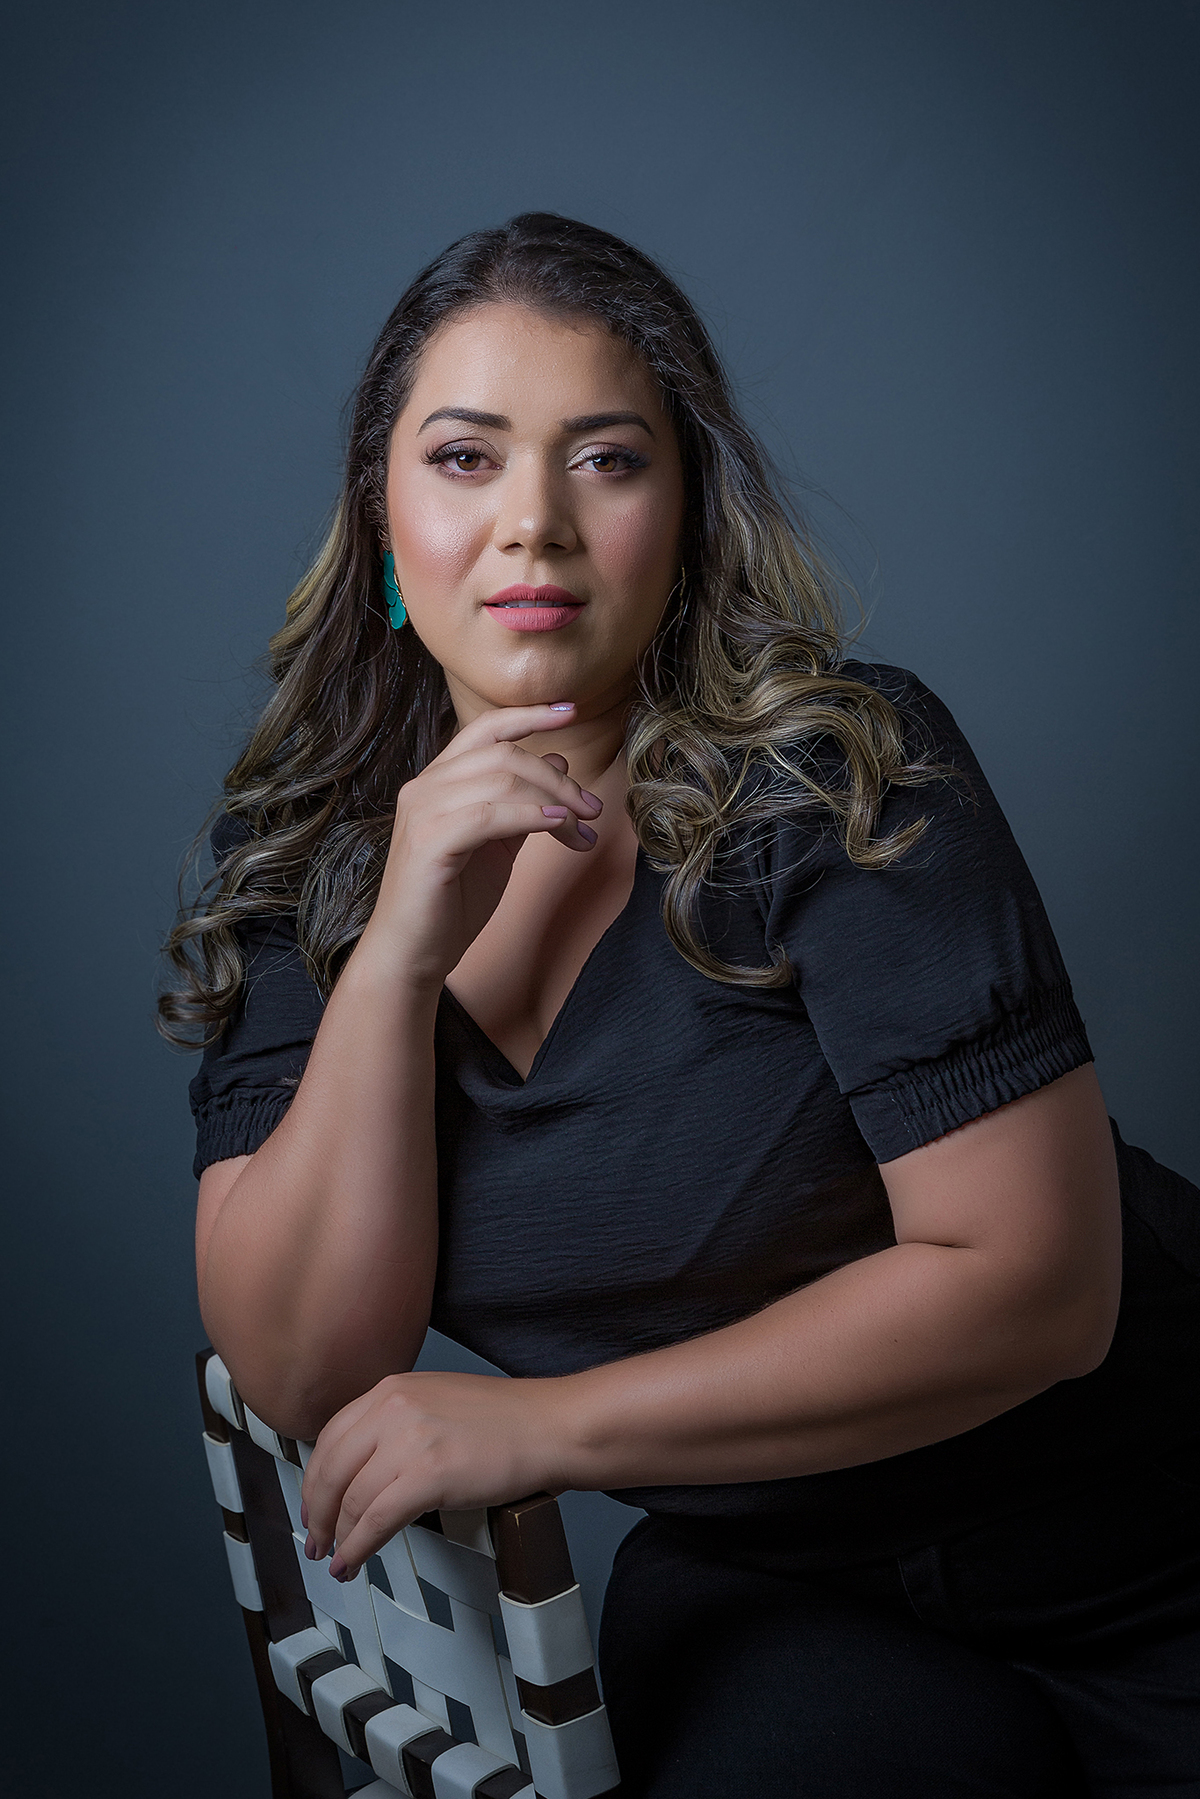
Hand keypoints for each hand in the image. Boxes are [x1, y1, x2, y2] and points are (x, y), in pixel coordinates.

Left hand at [298, 1369, 568, 1579]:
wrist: (552, 1426)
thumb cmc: (509, 1420)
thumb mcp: (439, 1401)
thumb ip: (399, 1422)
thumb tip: (366, 1466)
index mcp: (393, 1388)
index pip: (332, 1436)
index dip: (316, 1479)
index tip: (314, 1503)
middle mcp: (394, 1407)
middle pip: (331, 1469)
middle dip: (317, 1512)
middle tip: (316, 1538)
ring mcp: (409, 1440)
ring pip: (350, 1499)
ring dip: (337, 1537)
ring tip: (336, 1558)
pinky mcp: (428, 1474)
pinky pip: (375, 1520)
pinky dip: (357, 1547)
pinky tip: (353, 1562)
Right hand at [358, 702, 602, 987]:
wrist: (413, 953)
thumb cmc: (451, 902)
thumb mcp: (498, 844)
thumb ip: (521, 803)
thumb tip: (556, 761)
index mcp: (438, 781)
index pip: (485, 729)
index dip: (529, 715)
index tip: (570, 711)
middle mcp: (425, 787)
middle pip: (505, 755)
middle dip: (559, 779)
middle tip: (594, 808)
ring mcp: (423, 811)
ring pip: (503, 780)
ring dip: (556, 802)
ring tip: (583, 828)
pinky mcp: (429, 841)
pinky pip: (491, 814)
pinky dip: (532, 816)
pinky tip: (560, 829)